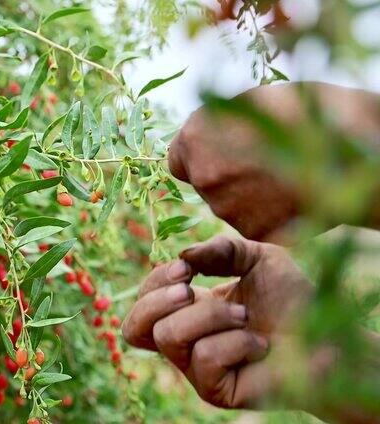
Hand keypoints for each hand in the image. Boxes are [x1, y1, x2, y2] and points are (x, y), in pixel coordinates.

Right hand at [122, 236, 313, 407]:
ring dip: (209, 316)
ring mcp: (195, 369)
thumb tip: (182, 256)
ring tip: (244, 316)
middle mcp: (184, 342)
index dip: (155, 281)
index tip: (186, 268)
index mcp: (186, 310)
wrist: (330, 335)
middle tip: (190, 288)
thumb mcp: (256, 258)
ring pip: (169, 337)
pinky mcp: (214, 390)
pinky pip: (203, 358)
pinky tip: (260, 345)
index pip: (144, 300)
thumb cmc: (292, 298)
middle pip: (133, 328)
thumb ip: (220, 250)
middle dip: (158, 300)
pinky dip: (234, 343)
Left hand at [168, 82, 379, 241]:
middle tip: (262, 162)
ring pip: (227, 205)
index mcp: (195, 139)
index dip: (199, 157)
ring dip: (247, 195)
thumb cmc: (301, 113)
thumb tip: (199, 139)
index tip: (219, 153)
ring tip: (282, 176)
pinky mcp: (253, 231)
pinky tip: (290, 196)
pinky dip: (267, 213)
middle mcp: (204, 176)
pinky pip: (252, 222)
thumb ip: (215, 126)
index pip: (177, 160)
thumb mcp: (248, 104)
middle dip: (226, 175)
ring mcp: (227, 207)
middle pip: (204, 184)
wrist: (348, 147)